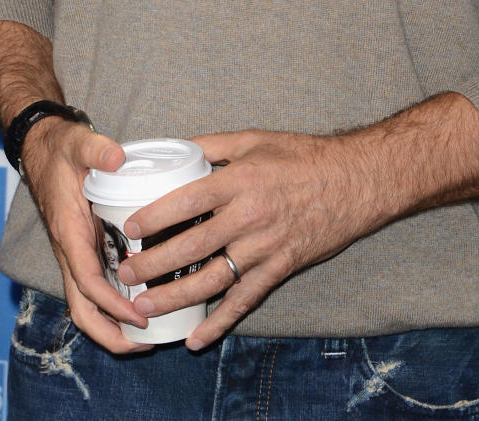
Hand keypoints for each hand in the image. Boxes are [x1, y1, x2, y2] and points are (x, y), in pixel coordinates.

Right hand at [21, 120, 153, 352]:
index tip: (138, 317)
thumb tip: (116, 159)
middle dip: (109, 334)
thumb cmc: (61, 148)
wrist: (41, 146)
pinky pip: (94, 286)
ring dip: (110, 326)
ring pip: (86, 303)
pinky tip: (140, 305)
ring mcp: (75, 252)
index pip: (86, 280)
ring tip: (146, 337)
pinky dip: (112, 305)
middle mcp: (69, 250)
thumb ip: (97, 150)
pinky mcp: (83, 248)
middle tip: (145, 344)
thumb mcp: (78, 143)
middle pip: (82, 308)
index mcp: (68, 231)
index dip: (111, 304)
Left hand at [115, 129, 387, 349]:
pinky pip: (244, 301)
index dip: (154, 216)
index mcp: (239, 180)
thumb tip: (175, 147)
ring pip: (211, 280)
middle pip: (190, 247)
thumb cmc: (302, 156)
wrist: (354, 181)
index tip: (130, 228)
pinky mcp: (279, 269)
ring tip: (145, 305)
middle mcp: (249, 217)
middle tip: (124, 272)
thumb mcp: (255, 139)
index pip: (185, 201)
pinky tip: (196, 338)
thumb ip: (213, 144)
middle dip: (152, 264)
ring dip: (174, 297)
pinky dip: (219, 323)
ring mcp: (264, 247)